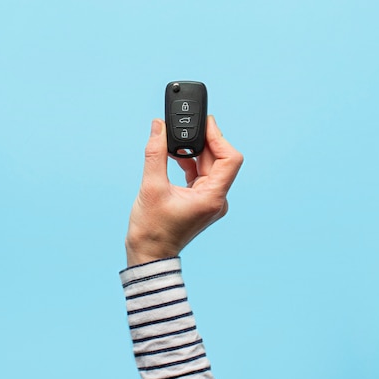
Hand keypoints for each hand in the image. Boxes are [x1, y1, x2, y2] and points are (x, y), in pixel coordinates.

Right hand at [125, 116, 243, 266]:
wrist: (149, 254)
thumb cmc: (152, 230)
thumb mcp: (151, 187)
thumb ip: (156, 153)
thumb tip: (158, 126)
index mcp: (212, 197)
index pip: (230, 159)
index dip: (219, 137)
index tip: (204, 123)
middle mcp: (216, 199)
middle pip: (219, 160)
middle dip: (203, 141)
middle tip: (185, 126)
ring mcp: (209, 201)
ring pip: (210, 166)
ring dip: (194, 151)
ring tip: (174, 140)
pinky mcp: (200, 201)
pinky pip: (200, 175)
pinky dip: (189, 162)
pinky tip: (174, 155)